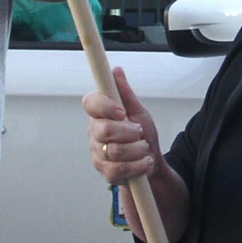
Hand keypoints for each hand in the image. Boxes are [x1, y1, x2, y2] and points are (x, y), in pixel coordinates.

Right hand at [83, 68, 159, 184]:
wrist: (151, 163)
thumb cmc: (142, 135)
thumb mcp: (139, 112)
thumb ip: (126, 94)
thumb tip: (116, 70)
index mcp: (100, 114)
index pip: (90, 103)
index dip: (105, 106)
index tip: (122, 112)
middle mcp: (94, 133)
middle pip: (102, 130)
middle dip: (128, 132)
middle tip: (139, 133)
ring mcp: (97, 153)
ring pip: (114, 151)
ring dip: (137, 150)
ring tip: (144, 149)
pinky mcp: (105, 172)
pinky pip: (118, 170)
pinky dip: (138, 166)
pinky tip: (145, 162)